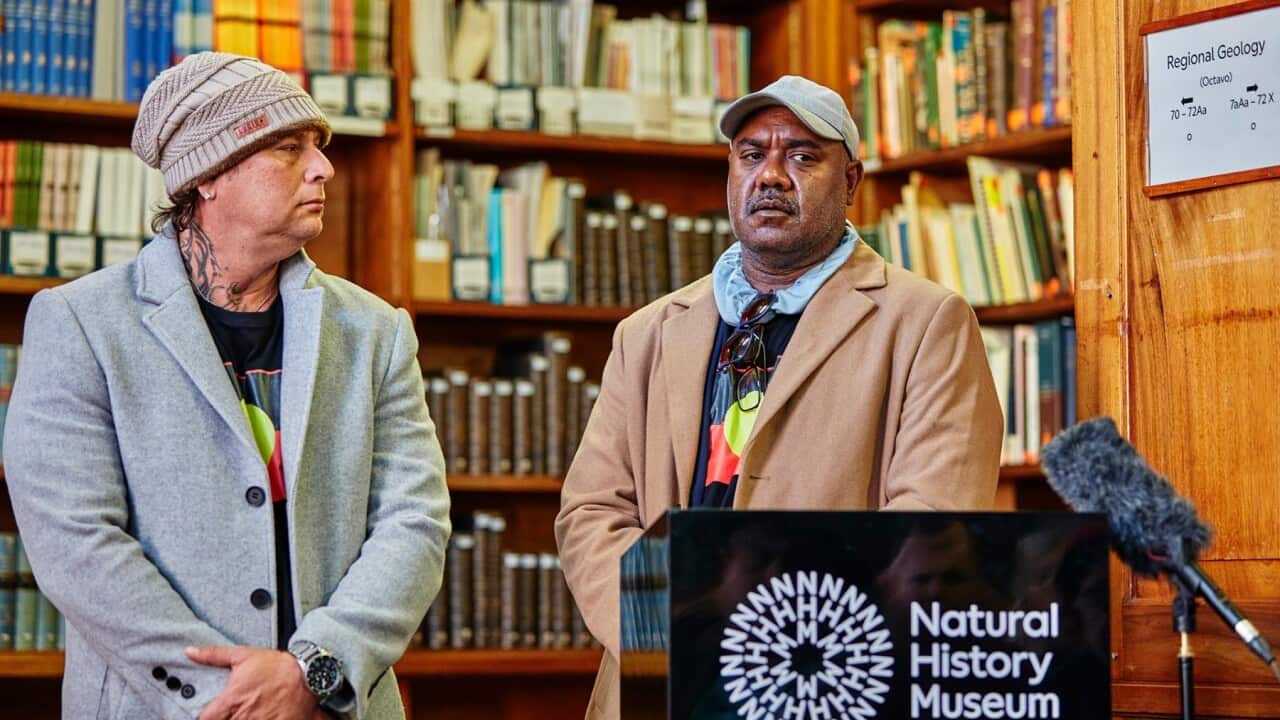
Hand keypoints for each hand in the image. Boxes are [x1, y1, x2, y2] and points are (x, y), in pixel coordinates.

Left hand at [188, 645, 317, 719]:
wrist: (307, 674)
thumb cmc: (276, 667)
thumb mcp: (243, 656)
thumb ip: (214, 655)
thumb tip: (191, 652)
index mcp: (231, 701)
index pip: (206, 719)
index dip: (207, 717)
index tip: (211, 713)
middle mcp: (242, 716)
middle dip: (225, 718)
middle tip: (233, 711)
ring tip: (247, 713)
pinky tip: (260, 716)